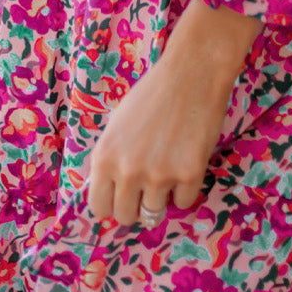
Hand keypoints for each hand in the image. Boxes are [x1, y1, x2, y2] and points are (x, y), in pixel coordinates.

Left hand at [86, 48, 233, 226]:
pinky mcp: (189, 175)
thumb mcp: (117, 126)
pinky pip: (184, 202)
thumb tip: (112, 194)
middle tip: (147, 187)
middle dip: (136, 206)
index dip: (112, 204)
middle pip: (126, 216)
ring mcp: (159, 175)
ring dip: (161, 198)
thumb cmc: (152, 95)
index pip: (99, 207)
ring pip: (154, 214)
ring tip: (168, 171)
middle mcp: (127, 171)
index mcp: (104, 157)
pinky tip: (186, 163)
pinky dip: (185, 189)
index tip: (123, 197)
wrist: (191, 74)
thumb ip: (111, 160)